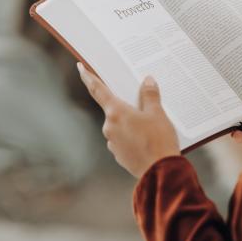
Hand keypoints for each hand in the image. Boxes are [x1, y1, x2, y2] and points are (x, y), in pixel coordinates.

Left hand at [77, 63, 179, 177]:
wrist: (161, 172)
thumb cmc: (159, 141)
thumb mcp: (158, 113)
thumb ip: (150, 95)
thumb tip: (147, 81)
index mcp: (116, 112)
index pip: (98, 90)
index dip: (88, 77)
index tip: (80, 68)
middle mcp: (109, 127)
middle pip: (114, 109)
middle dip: (126, 105)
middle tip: (142, 104)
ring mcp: (113, 142)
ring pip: (120, 125)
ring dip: (131, 122)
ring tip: (151, 126)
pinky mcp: (119, 154)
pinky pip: (124, 139)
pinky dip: (133, 136)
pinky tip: (148, 139)